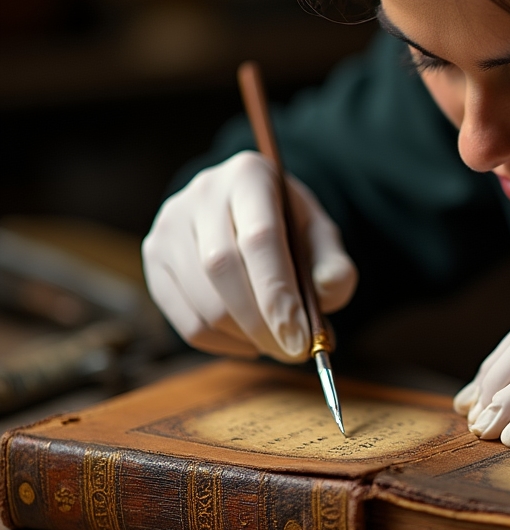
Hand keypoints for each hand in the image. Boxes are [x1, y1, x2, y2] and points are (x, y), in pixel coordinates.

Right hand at [142, 151, 356, 361]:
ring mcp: (170, 224)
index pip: (260, 239)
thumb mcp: (323, 238)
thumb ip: (334, 266)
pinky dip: (221, 344)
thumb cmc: (291, 230)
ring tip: (276, 344)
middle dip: (261, 323)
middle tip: (292, 352)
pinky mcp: (154, 257)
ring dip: (243, 337)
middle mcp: (202, 193)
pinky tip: (249, 342)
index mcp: (250, 176)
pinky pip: (184, 319)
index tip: (301, 341)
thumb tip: (328, 291)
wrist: (251, 214)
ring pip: (201, 300)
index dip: (279, 296)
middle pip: (223, 269)